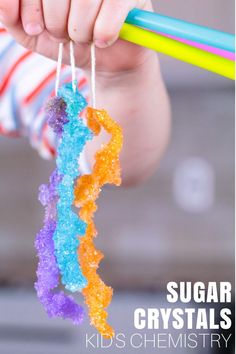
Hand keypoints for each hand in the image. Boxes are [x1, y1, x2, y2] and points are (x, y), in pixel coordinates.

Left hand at [0, 0, 153, 73]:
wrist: (104, 60)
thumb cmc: (69, 41)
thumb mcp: (35, 33)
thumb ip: (14, 18)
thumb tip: (5, 6)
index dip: (28, 4)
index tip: (31, 28)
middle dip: (54, 22)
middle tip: (61, 36)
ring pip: (85, 0)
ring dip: (79, 31)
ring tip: (82, 40)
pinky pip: (112, 9)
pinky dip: (103, 33)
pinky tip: (102, 41)